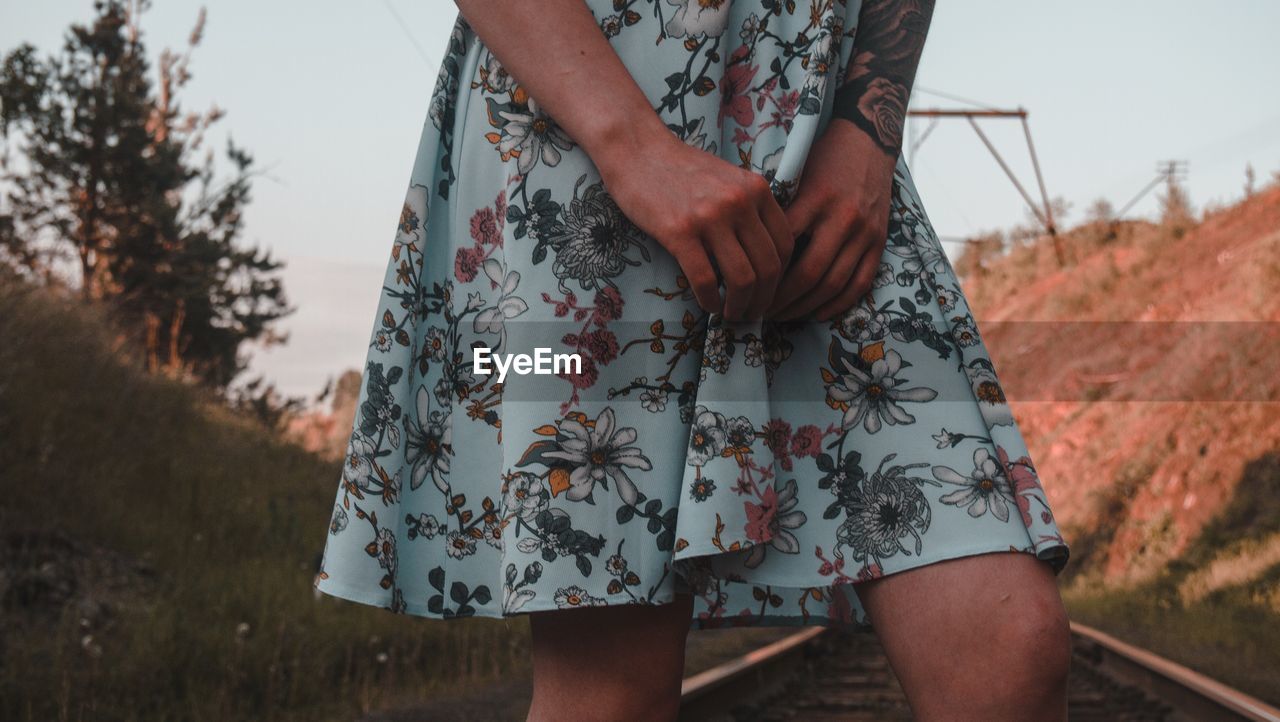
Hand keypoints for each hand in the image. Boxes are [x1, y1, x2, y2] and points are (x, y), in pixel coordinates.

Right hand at [595, 132, 793, 320]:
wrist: (639, 151)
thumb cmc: (682, 169)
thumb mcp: (729, 180)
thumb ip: (751, 209)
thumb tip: (765, 257)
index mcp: (756, 190)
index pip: (785, 245)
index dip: (782, 278)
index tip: (769, 292)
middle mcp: (739, 202)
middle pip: (768, 267)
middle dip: (764, 299)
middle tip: (753, 313)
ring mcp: (710, 217)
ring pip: (742, 278)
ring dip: (740, 306)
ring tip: (732, 314)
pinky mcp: (679, 231)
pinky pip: (705, 279)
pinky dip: (710, 301)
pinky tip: (709, 306)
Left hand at [766, 119, 895, 320]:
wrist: (869, 142)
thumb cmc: (823, 158)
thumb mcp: (795, 176)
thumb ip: (779, 212)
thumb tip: (746, 250)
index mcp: (816, 199)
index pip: (783, 246)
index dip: (762, 273)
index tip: (742, 287)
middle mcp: (843, 218)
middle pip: (808, 272)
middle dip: (780, 299)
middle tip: (758, 311)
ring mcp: (865, 233)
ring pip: (833, 284)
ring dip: (804, 307)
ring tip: (781, 316)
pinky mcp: (879, 242)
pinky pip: (860, 284)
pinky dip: (837, 304)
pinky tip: (815, 314)